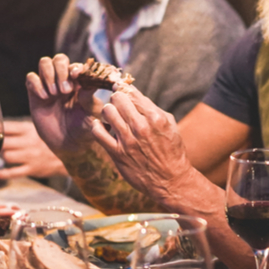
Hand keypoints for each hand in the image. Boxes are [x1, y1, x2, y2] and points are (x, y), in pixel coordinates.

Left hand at [0, 120, 66, 178]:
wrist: (70, 155)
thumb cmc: (48, 142)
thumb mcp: (36, 130)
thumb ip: (19, 129)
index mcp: (30, 129)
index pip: (7, 126)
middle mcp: (29, 141)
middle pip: (4, 141)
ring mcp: (31, 156)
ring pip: (6, 156)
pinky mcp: (32, 169)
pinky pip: (13, 172)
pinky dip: (0, 174)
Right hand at [26, 54, 102, 155]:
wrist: (67, 144)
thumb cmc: (83, 129)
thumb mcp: (90, 115)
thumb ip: (90, 99)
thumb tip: (89, 84)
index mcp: (81, 82)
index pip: (77, 65)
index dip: (76, 67)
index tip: (76, 76)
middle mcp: (64, 80)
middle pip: (60, 59)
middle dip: (61, 70)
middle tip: (65, 91)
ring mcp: (49, 85)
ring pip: (45, 62)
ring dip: (49, 74)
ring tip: (54, 93)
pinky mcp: (35, 93)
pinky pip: (31, 77)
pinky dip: (36, 84)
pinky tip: (44, 98)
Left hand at [90, 86, 194, 205]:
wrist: (170, 180)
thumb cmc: (171, 151)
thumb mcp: (169, 124)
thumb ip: (151, 109)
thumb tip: (134, 94)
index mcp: (155, 118)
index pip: (132, 92)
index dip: (124, 88)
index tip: (121, 89)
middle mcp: (141, 127)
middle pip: (117, 99)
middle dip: (116, 99)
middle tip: (118, 105)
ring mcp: (128, 141)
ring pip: (107, 111)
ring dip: (108, 112)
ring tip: (112, 117)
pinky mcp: (117, 154)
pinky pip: (98, 132)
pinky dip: (97, 127)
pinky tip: (103, 128)